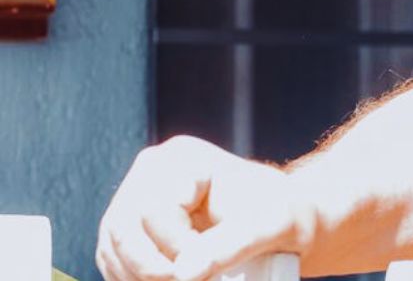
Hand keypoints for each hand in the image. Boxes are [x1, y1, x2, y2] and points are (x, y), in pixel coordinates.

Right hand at [97, 136, 307, 280]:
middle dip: (153, 268)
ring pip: (113, 246)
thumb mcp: (274, 224)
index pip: (155, 210)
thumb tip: (185, 271)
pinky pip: (113, 259)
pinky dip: (132, 279)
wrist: (284, 221)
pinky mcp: (133, 228)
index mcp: (184, 159)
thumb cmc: (284, 215)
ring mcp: (138, 198)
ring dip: (139, 277)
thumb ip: (233, 244)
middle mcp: (153, 172)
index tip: (208, 270)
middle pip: (124, 227)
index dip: (177, 248)